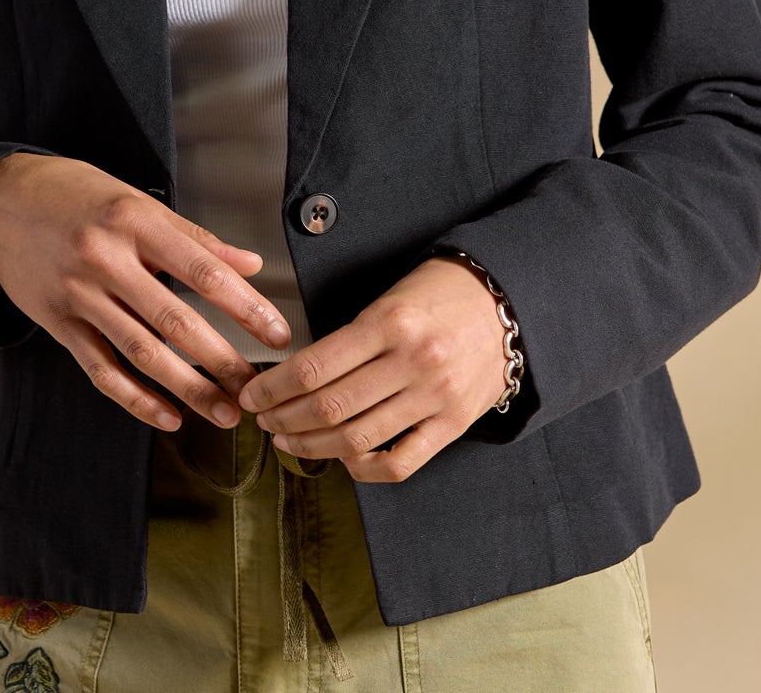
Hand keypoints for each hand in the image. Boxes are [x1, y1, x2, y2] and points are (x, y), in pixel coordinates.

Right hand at [0, 153, 290, 431]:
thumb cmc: (74, 194)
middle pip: (175, 321)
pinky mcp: (58, 324)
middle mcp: (106, 260)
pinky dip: (136, 400)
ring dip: (188, 389)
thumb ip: (193, 237)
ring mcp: (79, 296)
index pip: (202, 271)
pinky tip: (168, 416)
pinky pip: (101, 371)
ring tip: (224, 413)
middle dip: (222, 361)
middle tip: (257, 389)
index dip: (245, 306)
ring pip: (141, 353)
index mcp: (134, 221)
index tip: (277, 333)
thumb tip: (248, 265)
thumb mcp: (135, 199)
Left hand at [235, 253, 509, 481]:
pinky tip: (343, 460)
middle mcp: (412, 362)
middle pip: (331, 407)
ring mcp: (435, 397)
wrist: (507, 300)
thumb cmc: (440, 291)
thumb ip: (351, 336)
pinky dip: (364, 468)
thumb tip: (299, 374)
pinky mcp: (454, 424)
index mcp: (389, 322)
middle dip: (285, 418)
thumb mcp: (390, 296)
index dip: (274, 387)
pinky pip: (401, 462)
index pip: (315, 366)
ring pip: (359, 438)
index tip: (252, 395)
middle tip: (263, 420)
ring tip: (288, 440)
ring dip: (313, 446)